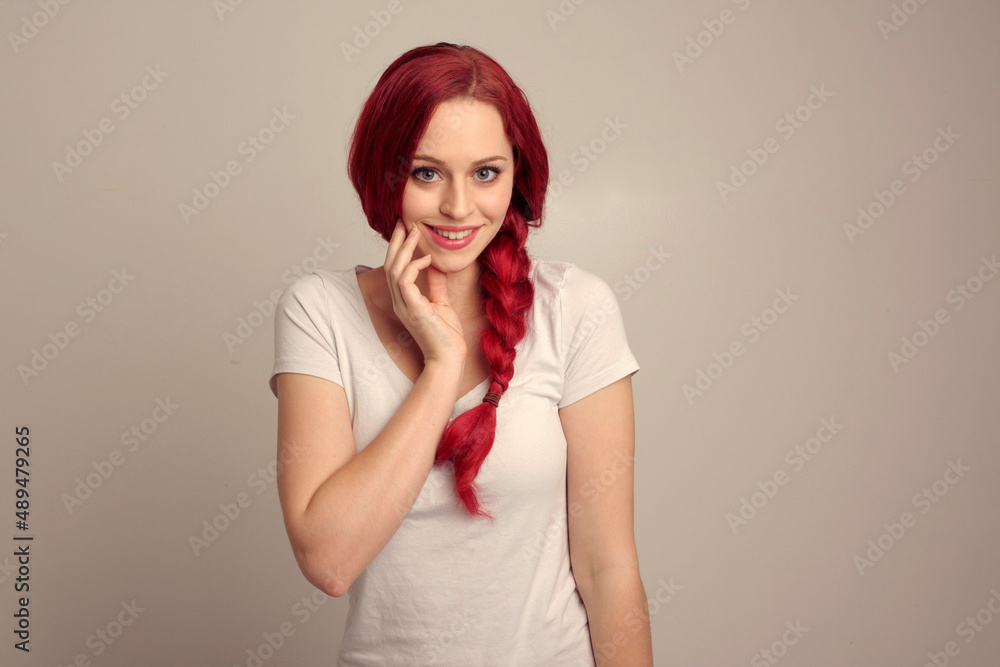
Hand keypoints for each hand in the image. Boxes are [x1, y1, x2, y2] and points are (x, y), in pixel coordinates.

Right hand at [383, 220, 466, 365]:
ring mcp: (404, 306)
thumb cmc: (447, 336)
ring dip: (404, 248)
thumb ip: (436, 285)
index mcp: (405, 300)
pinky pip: (404, 281)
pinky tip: (427, 258)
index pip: (395, 269)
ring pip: (394, 269)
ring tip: (415, 231)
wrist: (450, 358)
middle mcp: (400, 302)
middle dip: (396, 242)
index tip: (406, 229)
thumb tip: (436, 265)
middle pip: (389, 265)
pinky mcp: (412, 309)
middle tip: (404, 221)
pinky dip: (414, 266)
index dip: (399, 248)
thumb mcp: (442, 303)